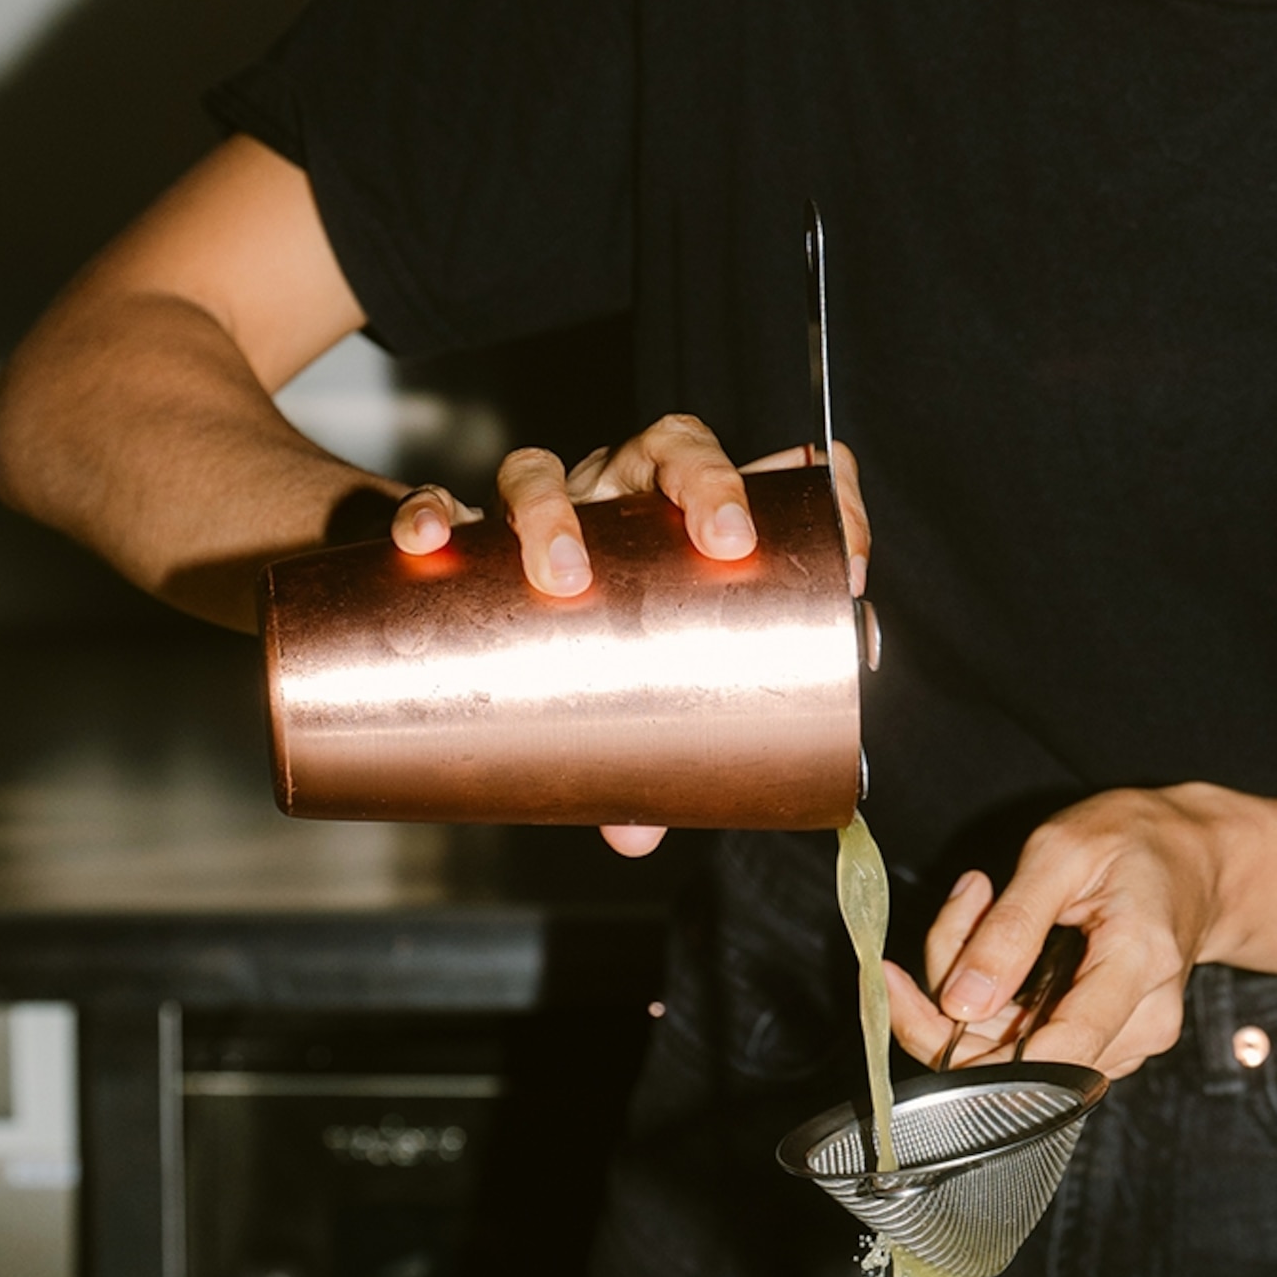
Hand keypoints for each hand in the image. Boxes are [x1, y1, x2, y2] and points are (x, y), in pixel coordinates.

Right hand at [394, 416, 870, 858]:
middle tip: (724, 541)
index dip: (824, 498)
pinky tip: (428, 545)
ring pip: (549, 468)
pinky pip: (442, 502)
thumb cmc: (590, 637)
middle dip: (707, 481)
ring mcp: (542, 503)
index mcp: (683, 516)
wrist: (473, 597)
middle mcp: (618, 493)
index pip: (769, 473)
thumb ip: (649, 756)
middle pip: (672, 443)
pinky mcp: (462, 528)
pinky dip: (433, 514)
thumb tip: (636, 834)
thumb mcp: (641, 689)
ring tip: (561, 575)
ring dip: (557, 512)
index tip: (848, 566)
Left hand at [883, 786, 1234, 1080]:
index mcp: (1140, 965)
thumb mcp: (1062, 853)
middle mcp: (1143, 1022)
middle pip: (1018, 1062)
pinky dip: (991, 999)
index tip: (906, 995)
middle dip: (951, 999)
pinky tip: (993, 940)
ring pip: (1012, 1055)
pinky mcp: (1105, 1043)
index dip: (968, 1047)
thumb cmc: (1136, 842)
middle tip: (948, 912)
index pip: (1056, 1055)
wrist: (1194, 858)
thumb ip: (1011, 927)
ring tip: (978, 904)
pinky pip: (1029, 1043)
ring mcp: (1128, 1040)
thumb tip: (961, 1004)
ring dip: (968, 993)